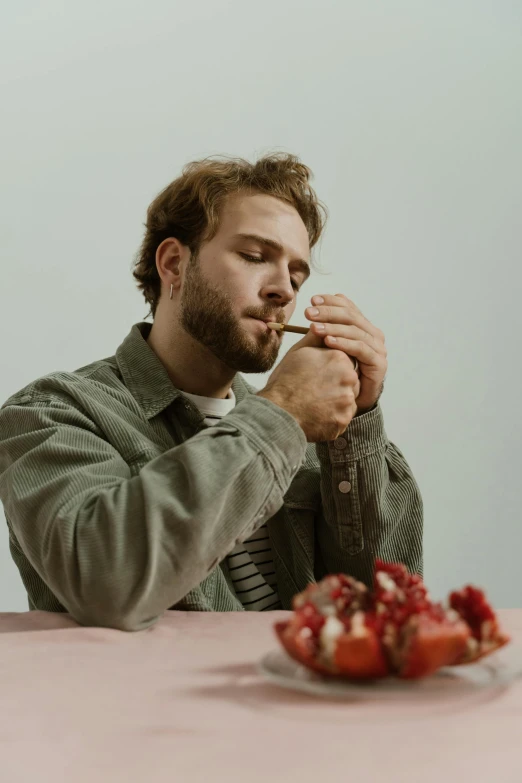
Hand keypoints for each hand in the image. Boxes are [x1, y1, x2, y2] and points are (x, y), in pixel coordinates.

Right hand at [257, 329, 359, 442]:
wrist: (278, 413)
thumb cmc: (285, 382)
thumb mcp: (298, 353)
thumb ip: (316, 338)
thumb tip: (323, 326)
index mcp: (339, 357)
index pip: (345, 359)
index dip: (331, 367)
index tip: (318, 374)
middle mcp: (348, 377)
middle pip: (350, 379)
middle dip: (337, 383)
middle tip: (315, 389)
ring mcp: (348, 399)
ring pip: (348, 397)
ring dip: (337, 400)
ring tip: (315, 401)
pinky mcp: (344, 419)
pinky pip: (344, 415)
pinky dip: (334, 415)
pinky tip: (317, 413)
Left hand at [305, 294, 386, 412]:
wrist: (347, 401)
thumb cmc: (335, 373)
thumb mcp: (327, 346)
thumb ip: (324, 328)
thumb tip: (314, 307)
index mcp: (362, 326)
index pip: (348, 307)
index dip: (330, 302)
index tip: (312, 300)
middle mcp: (373, 334)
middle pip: (351, 317)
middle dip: (328, 312)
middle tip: (309, 313)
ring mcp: (378, 348)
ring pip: (355, 331)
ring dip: (332, 327)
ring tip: (313, 327)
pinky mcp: (378, 363)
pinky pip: (360, 349)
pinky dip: (343, 343)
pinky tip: (328, 341)